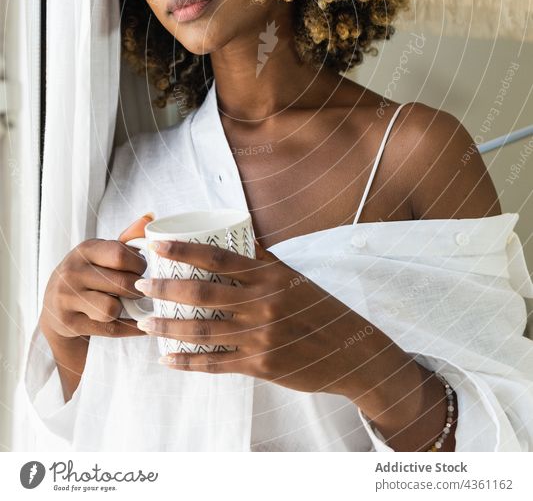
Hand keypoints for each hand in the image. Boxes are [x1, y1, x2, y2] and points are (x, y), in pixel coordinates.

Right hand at [39, 214, 153, 342]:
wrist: (55, 308)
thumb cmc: (88, 275)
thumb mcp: (102, 253)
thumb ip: (128, 238)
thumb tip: (150, 216)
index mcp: (85, 250)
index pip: (121, 255)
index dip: (139, 265)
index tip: (141, 270)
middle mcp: (72, 272)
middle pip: (122, 284)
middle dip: (137, 289)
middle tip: (137, 290)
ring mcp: (67, 298)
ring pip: (112, 309)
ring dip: (124, 309)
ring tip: (124, 304)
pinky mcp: (69, 323)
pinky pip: (109, 329)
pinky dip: (128, 328)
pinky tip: (138, 324)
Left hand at [133, 237, 369, 396]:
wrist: (350, 351)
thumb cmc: (318, 309)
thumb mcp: (293, 278)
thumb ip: (263, 260)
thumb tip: (238, 235)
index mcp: (269, 276)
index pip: (217, 257)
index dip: (183, 250)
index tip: (156, 245)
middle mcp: (262, 303)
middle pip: (202, 293)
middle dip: (165, 288)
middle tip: (140, 284)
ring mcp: (260, 336)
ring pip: (202, 330)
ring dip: (167, 327)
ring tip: (144, 322)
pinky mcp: (260, 365)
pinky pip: (215, 363)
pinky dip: (188, 362)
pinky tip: (167, 358)